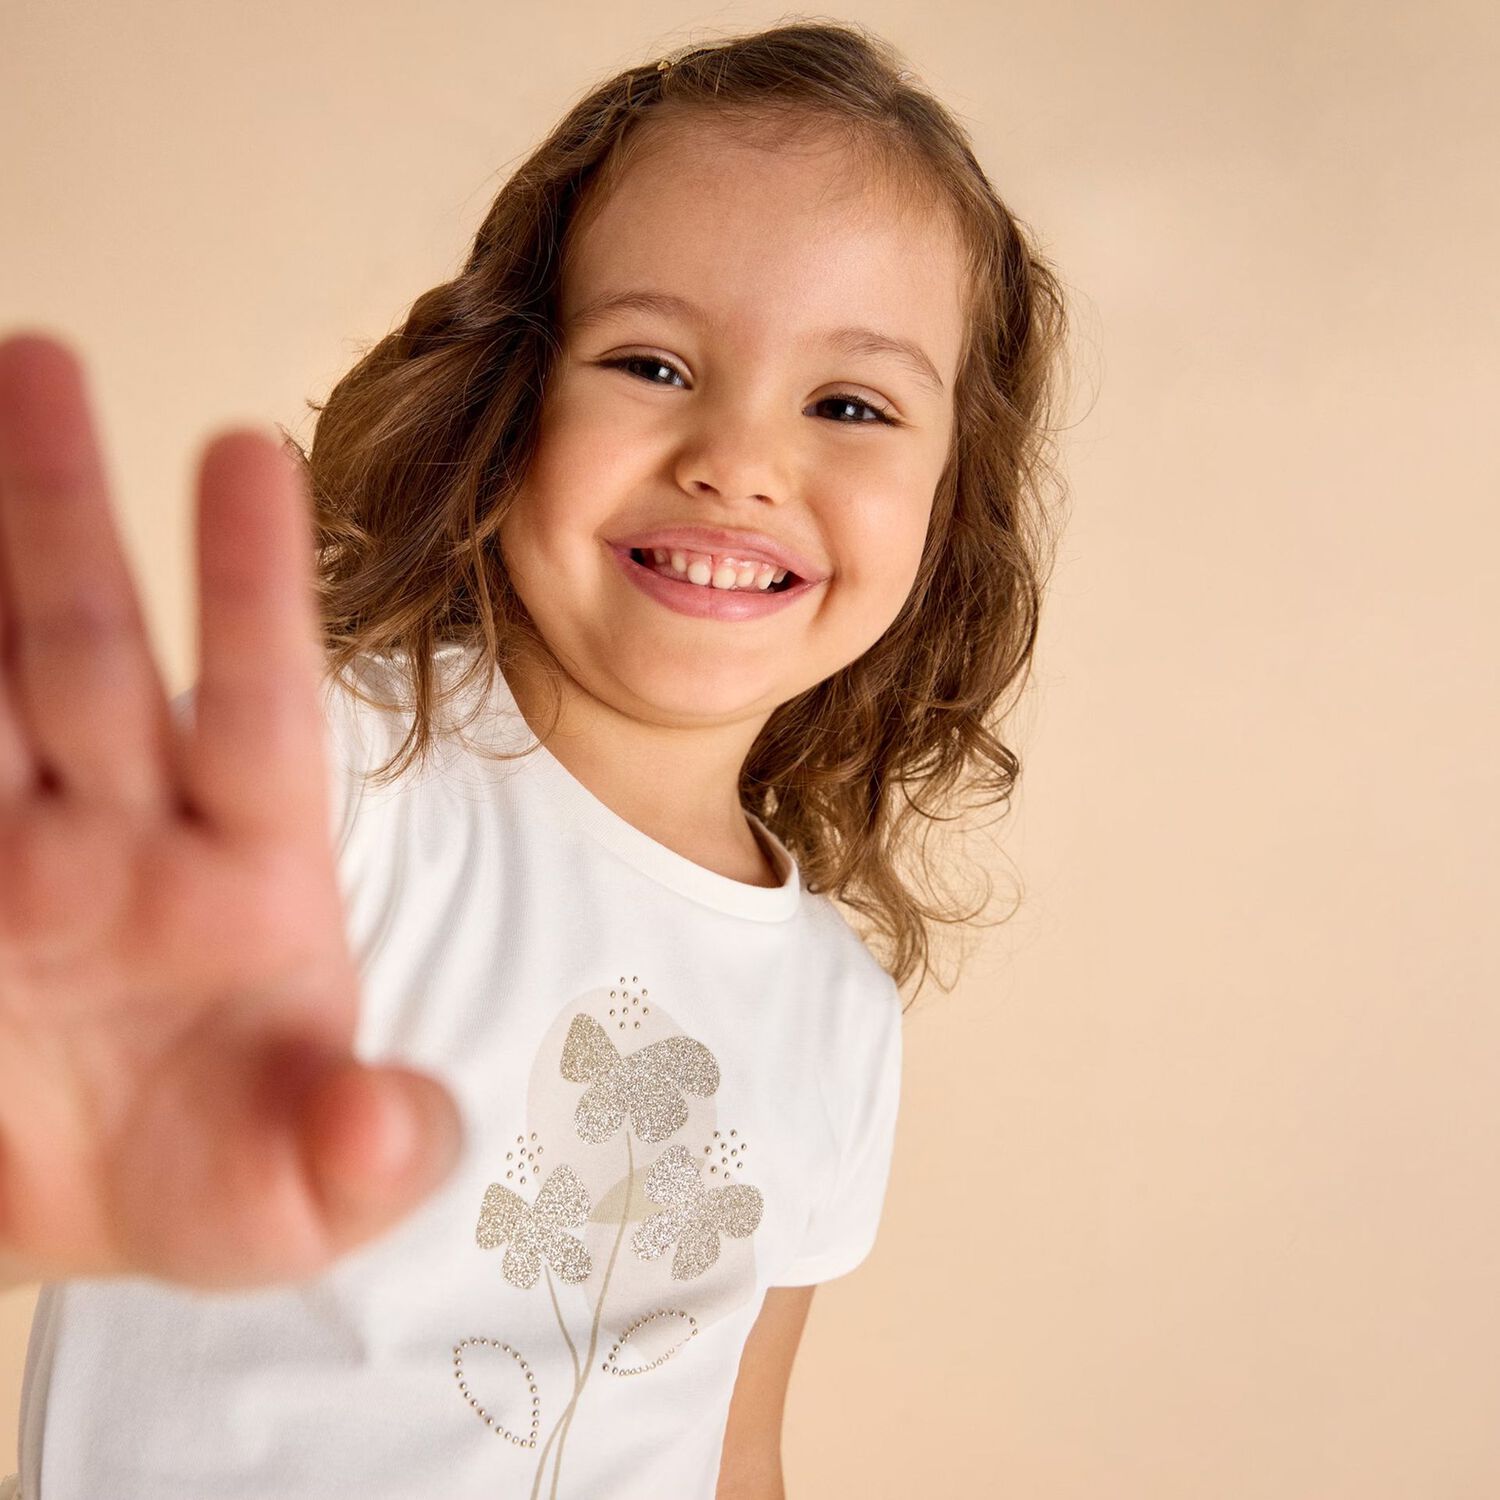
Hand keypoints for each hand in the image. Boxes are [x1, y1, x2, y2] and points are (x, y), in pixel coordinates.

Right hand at [0, 332, 462, 1289]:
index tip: (247, 449)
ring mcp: (15, 848)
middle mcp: (121, 831)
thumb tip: (393, 1127)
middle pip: (86, 649)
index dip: (252, 584)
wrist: (106, 1208)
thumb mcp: (302, 1193)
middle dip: (58, 512)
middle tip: (42, 356)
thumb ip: (360, 1157)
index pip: (258, 703)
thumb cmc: (226, 1174)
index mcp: (249, 870)